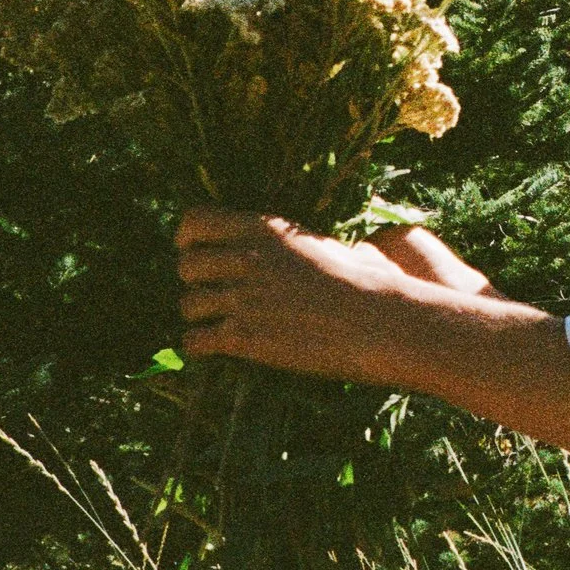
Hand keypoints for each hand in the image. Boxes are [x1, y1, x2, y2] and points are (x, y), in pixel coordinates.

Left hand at [171, 205, 569, 469]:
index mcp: (265, 228)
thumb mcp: (323, 246)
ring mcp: (243, 298)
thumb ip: (285, 244)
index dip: (188, 238)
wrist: (384, 322)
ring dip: (197, 316)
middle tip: (210, 295)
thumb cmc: (367, 283)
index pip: (194, 221)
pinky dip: (199, 346)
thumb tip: (272, 243)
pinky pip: (195, 341)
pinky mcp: (245, 337)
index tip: (196, 251)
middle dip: (195, 282)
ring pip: (187, 304)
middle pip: (186, 266)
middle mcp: (246, 258)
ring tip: (215, 325)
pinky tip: (215, 348)